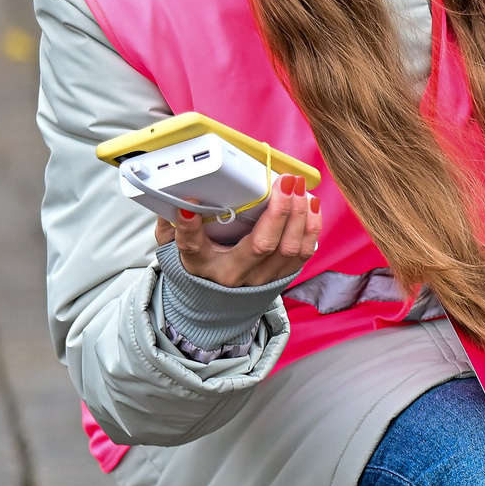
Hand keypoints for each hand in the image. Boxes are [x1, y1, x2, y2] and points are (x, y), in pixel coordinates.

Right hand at [159, 176, 320, 288]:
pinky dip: (311, 228)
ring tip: (301, 189)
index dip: (189, 226)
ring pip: (289, 250)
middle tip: (285, 181)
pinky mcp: (281, 277)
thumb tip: (178, 197)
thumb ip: (173, 224)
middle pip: (262, 245)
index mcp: (203, 266)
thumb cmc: (200, 266)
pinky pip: (303, 254)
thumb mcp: (176, 248)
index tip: (189, 205)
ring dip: (300, 216)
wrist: (217, 304)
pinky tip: (311, 205)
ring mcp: (261, 279)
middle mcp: (235, 275)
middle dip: (279, 210)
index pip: (193, 246)